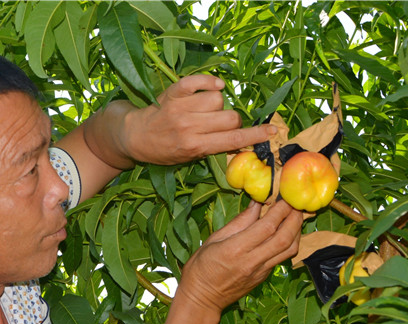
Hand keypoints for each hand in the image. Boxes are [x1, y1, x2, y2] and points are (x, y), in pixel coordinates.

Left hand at [120, 75, 276, 165]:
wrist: (134, 137)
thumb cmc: (164, 151)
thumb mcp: (189, 158)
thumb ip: (214, 149)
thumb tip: (241, 141)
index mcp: (195, 147)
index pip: (233, 140)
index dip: (256, 135)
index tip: (272, 131)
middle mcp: (189, 127)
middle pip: (230, 117)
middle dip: (233, 120)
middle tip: (221, 124)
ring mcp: (181, 108)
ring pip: (218, 99)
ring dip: (218, 103)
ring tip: (205, 110)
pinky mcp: (174, 92)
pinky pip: (200, 81)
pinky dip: (210, 81)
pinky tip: (214, 86)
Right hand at [177, 201, 303, 313]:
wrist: (202, 299)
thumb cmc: (201, 267)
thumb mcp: (214, 239)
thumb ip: (239, 222)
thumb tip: (257, 204)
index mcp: (236, 249)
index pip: (266, 226)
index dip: (280, 209)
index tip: (284, 195)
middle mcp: (252, 261)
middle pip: (284, 237)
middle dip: (294, 217)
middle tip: (296, 202)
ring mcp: (261, 271)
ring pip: (289, 249)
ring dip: (297, 230)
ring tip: (295, 215)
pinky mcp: (264, 277)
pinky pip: (283, 257)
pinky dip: (290, 241)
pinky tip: (287, 231)